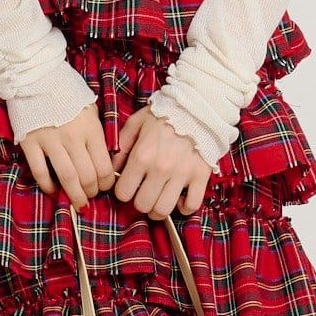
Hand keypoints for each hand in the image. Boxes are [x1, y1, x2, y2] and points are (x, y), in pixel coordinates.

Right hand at [17, 103, 116, 207]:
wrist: (36, 77)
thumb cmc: (66, 94)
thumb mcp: (90, 109)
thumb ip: (96, 133)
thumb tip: (103, 160)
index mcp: (91, 129)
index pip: (104, 166)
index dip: (107, 183)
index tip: (104, 187)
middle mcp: (73, 137)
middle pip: (87, 176)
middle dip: (91, 192)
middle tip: (90, 196)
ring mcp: (50, 140)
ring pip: (67, 177)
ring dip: (74, 195)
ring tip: (78, 202)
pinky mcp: (30, 142)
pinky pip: (40, 172)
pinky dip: (48, 186)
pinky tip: (53, 191)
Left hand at [109, 105, 212, 219]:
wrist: (198, 106)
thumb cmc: (164, 114)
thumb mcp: (136, 123)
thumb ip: (121, 145)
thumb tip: (114, 168)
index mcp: (142, 156)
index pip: (123, 193)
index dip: (123, 192)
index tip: (128, 187)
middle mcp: (161, 168)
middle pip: (142, 205)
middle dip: (139, 203)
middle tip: (143, 194)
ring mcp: (182, 174)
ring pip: (164, 209)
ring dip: (158, 210)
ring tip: (158, 201)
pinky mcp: (201, 176)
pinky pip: (192, 205)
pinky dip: (184, 208)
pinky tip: (179, 199)